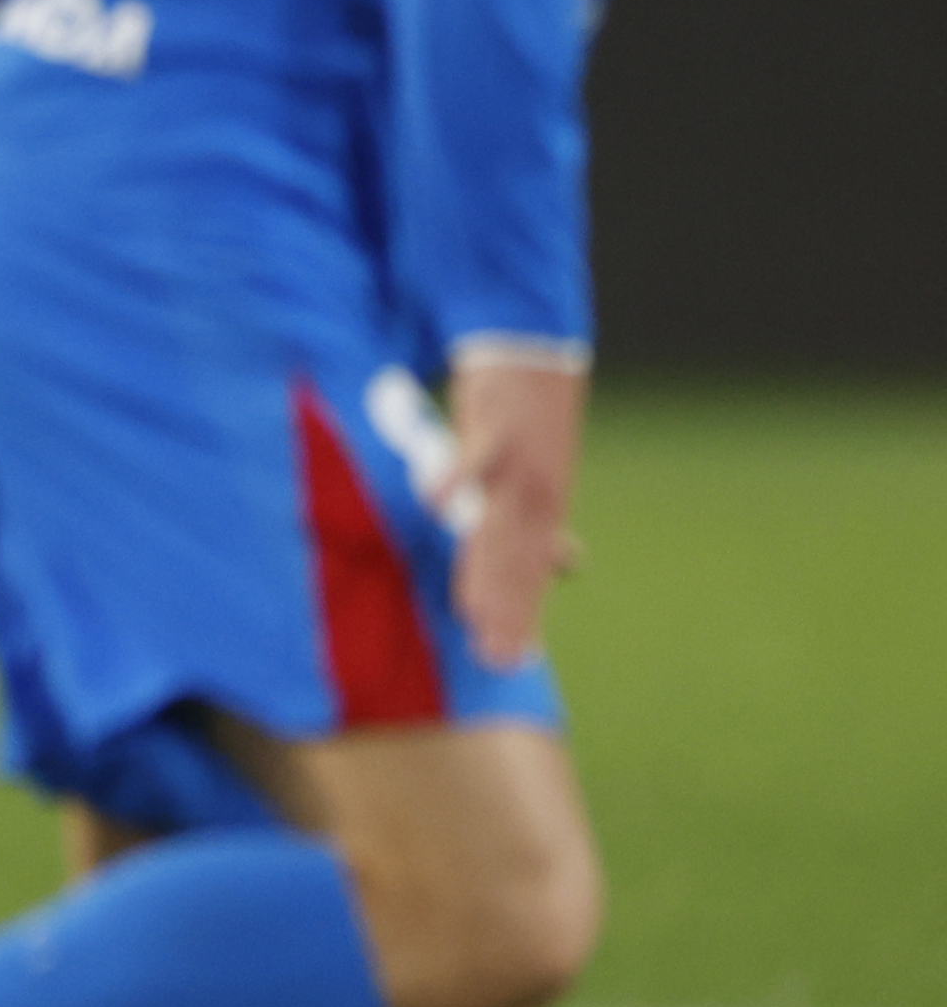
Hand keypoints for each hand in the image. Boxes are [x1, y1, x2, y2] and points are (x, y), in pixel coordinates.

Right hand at [447, 353, 587, 667]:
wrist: (537, 347)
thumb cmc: (530, 415)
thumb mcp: (544, 474)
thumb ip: (546, 522)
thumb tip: (574, 564)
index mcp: (548, 506)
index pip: (532, 572)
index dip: (522, 615)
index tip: (512, 659)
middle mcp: (539, 492)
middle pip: (516, 561)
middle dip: (506, 612)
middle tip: (494, 657)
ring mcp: (518, 462)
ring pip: (497, 525)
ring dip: (483, 571)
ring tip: (471, 614)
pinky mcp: (495, 426)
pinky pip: (472, 457)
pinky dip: (453, 479)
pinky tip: (432, 505)